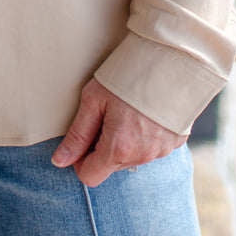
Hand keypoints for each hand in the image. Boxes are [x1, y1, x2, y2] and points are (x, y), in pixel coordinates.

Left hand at [51, 78, 187, 186]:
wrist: (169, 60)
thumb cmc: (126, 76)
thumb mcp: (93, 100)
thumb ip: (77, 135)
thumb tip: (60, 160)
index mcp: (118, 148)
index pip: (89, 176)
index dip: (79, 160)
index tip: (83, 138)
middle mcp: (142, 156)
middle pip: (110, 166)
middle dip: (102, 148)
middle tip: (105, 116)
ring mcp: (161, 151)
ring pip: (131, 158)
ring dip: (123, 142)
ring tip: (126, 111)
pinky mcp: (175, 142)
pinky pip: (151, 148)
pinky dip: (144, 137)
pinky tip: (144, 113)